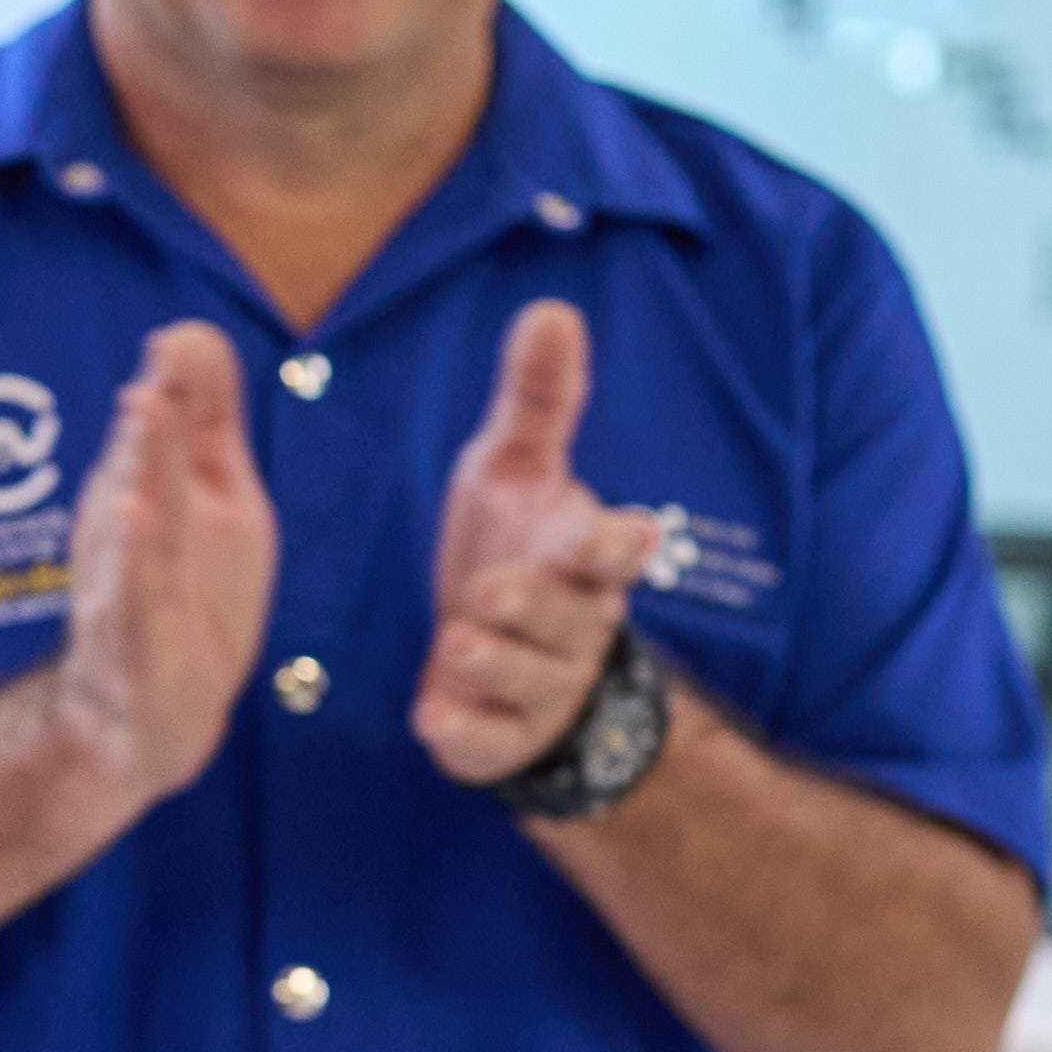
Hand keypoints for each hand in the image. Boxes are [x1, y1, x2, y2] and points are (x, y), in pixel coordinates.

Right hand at [42, 319, 279, 812]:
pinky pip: (135, 591)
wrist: (145, 718)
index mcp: (162, 484)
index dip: (183, 377)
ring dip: (140, 466)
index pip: (172, 417)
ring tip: (142, 413)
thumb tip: (189, 337)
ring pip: (139, 516)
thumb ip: (202, 422)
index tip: (184, 339)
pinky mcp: (139, 637)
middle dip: (154, 413)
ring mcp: (131, 579)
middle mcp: (135, 521)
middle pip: (148, 457)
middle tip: (161, 361)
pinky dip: (133, 556)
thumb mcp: (210, 502)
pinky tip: (131, 517)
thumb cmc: (181, 598)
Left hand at [413, 299, 673, 785]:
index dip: (615, 546)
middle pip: (565, 616)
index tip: (621, 535)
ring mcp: (542, 688)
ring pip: (526, 677)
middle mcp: (576, 626)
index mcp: (584, 558)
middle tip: (492, 590)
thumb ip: (539, 403)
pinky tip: (430, 719)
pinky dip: (461, 730)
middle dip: (533, 604)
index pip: (615, 551)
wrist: (510, 667)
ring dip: (493, 660)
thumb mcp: (516, 471)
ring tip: (456, 640)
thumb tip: (552, 309)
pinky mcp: (499, 738)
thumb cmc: (519, 550)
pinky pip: (484, 741)